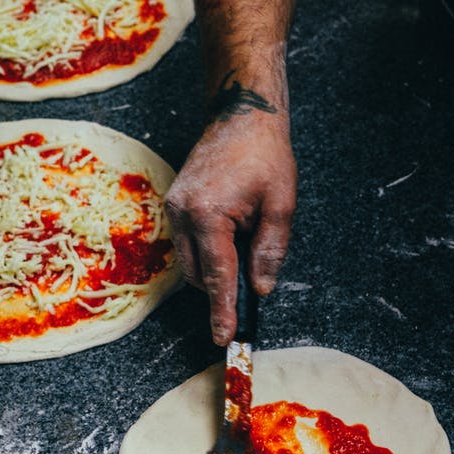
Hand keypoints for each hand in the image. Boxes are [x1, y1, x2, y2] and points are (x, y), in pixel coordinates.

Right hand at [165, 111, 296, 344]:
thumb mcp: (280, 204)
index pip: (217, 276)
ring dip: (215, 268)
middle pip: (199, 275)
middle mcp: (182, 213)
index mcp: (208, 215)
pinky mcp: (174, 203)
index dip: (223, 310)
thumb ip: (270, 250)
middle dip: (223, 287)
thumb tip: (259, 287)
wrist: (241, 115)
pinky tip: (231, 233)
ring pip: (190, 262)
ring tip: (245, 240)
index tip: (224, 337)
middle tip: (253, 277)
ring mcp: (173, 207)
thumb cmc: (265, 155)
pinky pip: (187, 243)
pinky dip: (207, 250)